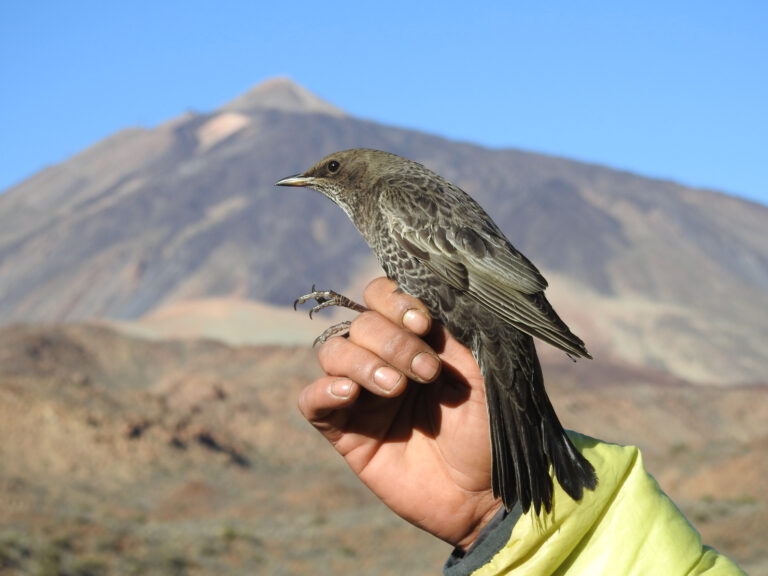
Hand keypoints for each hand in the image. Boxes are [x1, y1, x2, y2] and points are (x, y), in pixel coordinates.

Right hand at [298, 277, 501, 549]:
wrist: (481, 493)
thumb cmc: (486, 431)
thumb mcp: (480, 375)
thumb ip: (450, 335)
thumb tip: (423, 302)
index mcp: (414, 338)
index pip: (382, 297)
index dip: (395, 301)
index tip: (422, 323)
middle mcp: (382, 359)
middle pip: (360, 324)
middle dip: (392, 341)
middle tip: (426, 371)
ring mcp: (360, 394)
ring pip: (332, 352)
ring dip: (362, 361)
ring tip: (396, 388)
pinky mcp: (343, 430)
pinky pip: (310, 401)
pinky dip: (323, 390)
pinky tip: (349, 394)